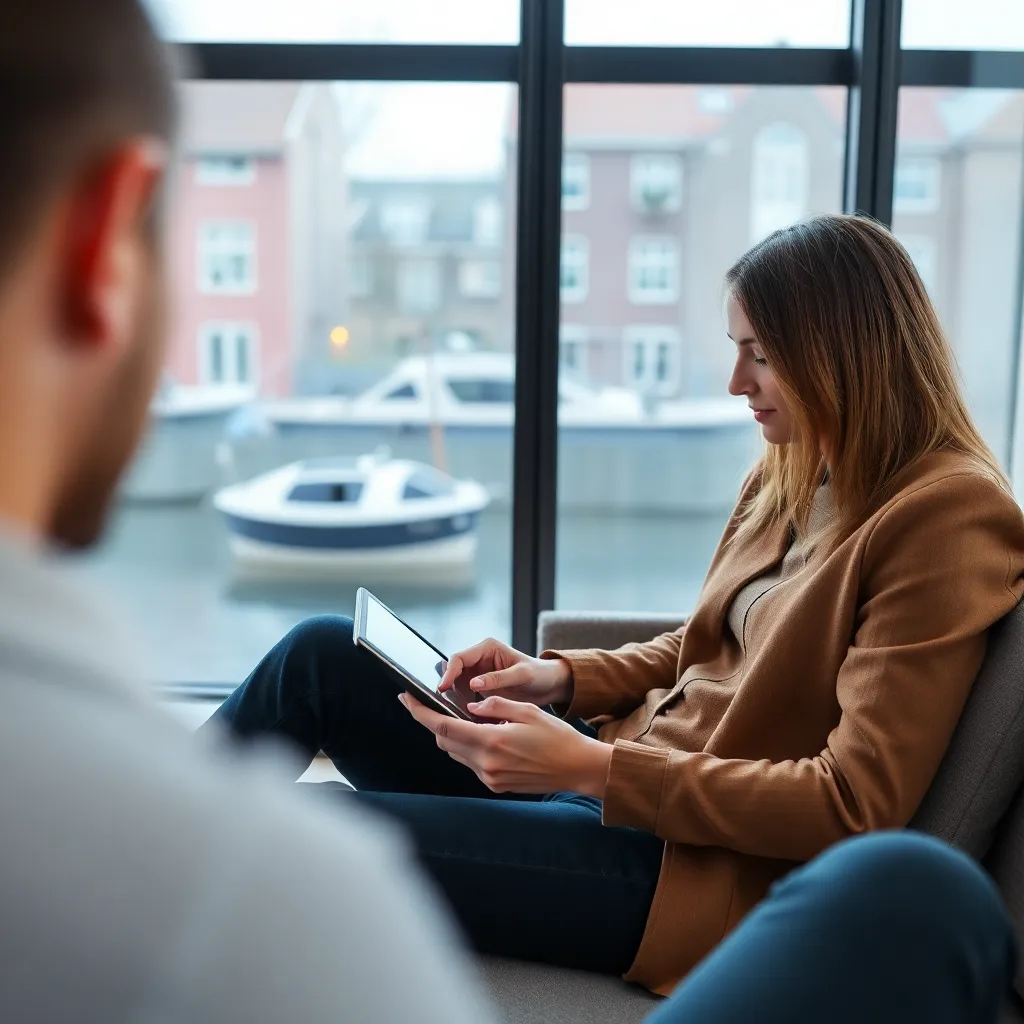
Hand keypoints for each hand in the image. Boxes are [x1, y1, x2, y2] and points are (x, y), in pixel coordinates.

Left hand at [399, 693, 610, 796]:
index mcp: (491, 742)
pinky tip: (483, 735)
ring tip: (463, 718)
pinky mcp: (496, 785)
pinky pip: (471, 763)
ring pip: (456, 753)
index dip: (420, 712)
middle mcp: (486, 764)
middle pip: (444, 741)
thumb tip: (472, 704)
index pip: (443, 727)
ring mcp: (490, 778)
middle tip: (431, 703)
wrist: (578, 768)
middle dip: (435, 722)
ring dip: (453, 735)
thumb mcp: (528, 711)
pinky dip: (469, 747)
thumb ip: (496, 705)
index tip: (406, 699)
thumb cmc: (557, 737)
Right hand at [438, 637, 572, 707]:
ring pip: (456, 685)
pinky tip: (464, 716)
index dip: (448, 673)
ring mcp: (479, 674)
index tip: (442, 688)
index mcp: (487, 648)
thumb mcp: (522, 674)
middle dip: (448, 687)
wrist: (550, 685)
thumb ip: (498, 678)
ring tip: (453, 712)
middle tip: (444, 704)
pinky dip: (463, 705)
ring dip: (454, 697)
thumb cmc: (539, 674)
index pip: (459, 658)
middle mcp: (480, 659)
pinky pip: (465, 696)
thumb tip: (473, 684)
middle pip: (453, 672)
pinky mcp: (481, 689)